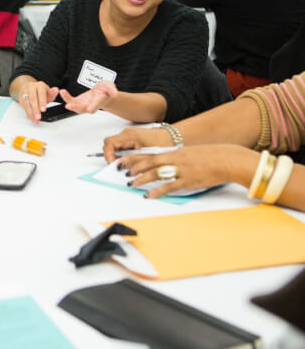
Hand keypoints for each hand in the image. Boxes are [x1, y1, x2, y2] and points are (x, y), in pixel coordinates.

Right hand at [17, 81, 58, 122]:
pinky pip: (24, 107)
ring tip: (36, 119)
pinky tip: (32, 118)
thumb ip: (52, 93)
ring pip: (27, 103)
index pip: (41, 93)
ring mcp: (25, 92)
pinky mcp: (21, 98)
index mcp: (40, 85)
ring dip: (31, 113)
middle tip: (38, 117)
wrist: (30, 88)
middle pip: (33, 99)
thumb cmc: (40, 92)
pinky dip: (29, 114)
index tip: (43, 109)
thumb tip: (56, 90)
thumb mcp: (48, 92)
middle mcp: (31, 87)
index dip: (42, 102)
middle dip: (36, 109)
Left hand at [60, 81, 117, 114]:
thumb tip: (115, 94)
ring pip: (75, 106)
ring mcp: (83, 104)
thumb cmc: (106, 91)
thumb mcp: (110, 87)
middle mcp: (90, 105)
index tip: (89, 108)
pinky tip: (62, 92)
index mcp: (99, 102)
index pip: (96, 105)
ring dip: (68, 100)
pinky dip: (66, 97)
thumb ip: (112, 90)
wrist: (101, 92)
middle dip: (76, 107)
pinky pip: (71, 100)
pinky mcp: (78, 101)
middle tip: (69, 105)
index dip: (93, 106)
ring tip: (63, 93)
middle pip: (83, 109)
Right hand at [102, 126, 172, 162]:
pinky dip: (123, 153)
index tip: (112, 163)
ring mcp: (129, 134)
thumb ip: (132, 161)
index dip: (108, 154)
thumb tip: (119, 165)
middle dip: (111, 155)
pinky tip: (131, 159)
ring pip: (115, 145)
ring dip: (117, 155)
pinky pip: (122, 145)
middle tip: (118, 166)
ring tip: (126, 163)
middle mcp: (127, 133)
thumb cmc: (164, 144)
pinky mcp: (132, 137)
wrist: (173, 137)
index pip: (109, 143)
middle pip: (110, 143)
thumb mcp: (147, 156)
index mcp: (129, 135)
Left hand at [119, 144, 253, 197]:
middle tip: (122, 171)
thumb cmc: (211, 156)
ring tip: (131, 183)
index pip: (150, 154)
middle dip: (134, 167)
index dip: (136, 157)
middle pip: (149, 162)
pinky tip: (148, 195)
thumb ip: (178, 158)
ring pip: (156, 173)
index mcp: (175, 152)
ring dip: (141, 179)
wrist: (226, 159)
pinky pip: (169, 187)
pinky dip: (157, 191)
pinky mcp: (187, 181)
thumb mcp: (191, 153)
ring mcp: (180, 170)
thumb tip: (168, 163)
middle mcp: (175, 159)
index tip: (124, 160)